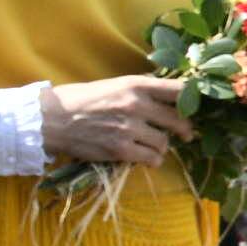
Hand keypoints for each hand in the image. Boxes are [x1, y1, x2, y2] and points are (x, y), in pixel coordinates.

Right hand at [41, 75, 196, 166]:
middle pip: (178, 119)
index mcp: (135, 85)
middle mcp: (136, 105)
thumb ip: (140, 91)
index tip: (196, 107)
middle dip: (185, 129)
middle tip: (187, 133)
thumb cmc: (80, 100)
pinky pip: (151, 159)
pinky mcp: (120, 150)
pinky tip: (147, 157)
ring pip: (165, 142)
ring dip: (163, 146)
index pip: (179, 89)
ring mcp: (129, 129)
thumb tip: (166, 95)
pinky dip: (152, 160)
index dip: (193, 99)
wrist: (51, 119)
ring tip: (155, 145)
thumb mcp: (114, 85)